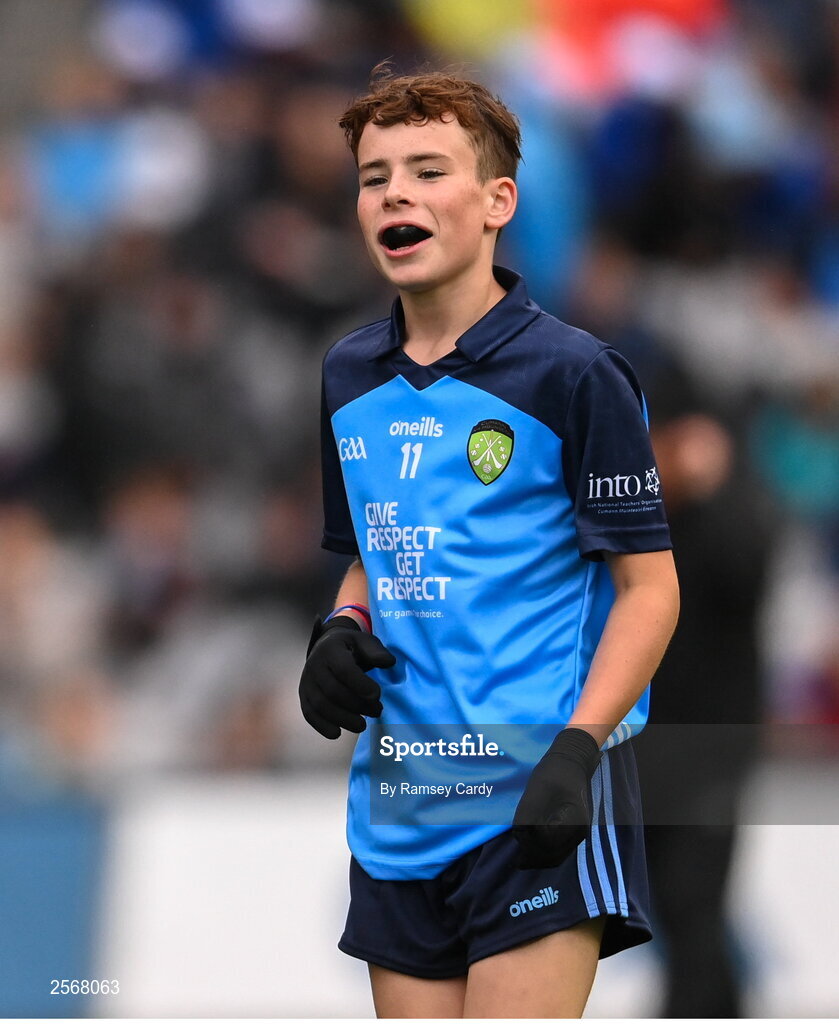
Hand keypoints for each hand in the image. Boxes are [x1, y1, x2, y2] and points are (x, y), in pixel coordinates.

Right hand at [299, 615, 395, 738]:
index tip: (377, 695)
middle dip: (357, 705)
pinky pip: (309, 714)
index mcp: (331, 649)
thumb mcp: (365, 641)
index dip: (360, 684)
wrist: (327, 647)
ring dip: (343, 719)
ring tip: (362, 725)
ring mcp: (307, 681)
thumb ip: (376, 651)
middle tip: (377, 711)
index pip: (343, 669)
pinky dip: (322, 726)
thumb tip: (388, 662)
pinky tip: (337, 733)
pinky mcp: (304, 696)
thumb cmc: (351, 647)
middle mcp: (314, 665)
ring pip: (320, 705)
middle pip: (333, 691)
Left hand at [512, 728, 601, 868]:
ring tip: (523, 858)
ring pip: (557, 855)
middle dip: (534, 857)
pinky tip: (534, 848)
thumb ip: (527, 816)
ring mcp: (577, 831)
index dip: (530, 846)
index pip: (547, 845)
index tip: (518, 841)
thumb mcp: (536, 791)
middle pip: (553, 856)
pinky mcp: (573, 829)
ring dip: (540, 856)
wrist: (572, 760)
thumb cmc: (554, 772)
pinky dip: (546, 851)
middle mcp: (578, 832)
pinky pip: (560, 848)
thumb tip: (519, 837)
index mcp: (572, 822)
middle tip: (519, 862)